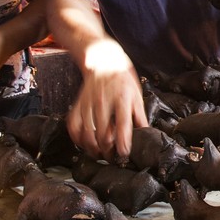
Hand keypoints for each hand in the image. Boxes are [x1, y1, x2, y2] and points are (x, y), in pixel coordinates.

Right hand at [66, 40, 148, 159]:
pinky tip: (85, 144)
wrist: (104, 62)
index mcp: (122, 98)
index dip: (123, 142)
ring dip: (92, 148)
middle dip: (107, 150)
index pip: (122, 123)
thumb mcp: (136, 95)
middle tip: (112, 157)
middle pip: (102, 133)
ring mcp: (88, 103)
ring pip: (87, 133)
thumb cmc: (122, 80)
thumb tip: (146, 135)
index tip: (124, 153)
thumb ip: (140, 116)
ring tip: (100, 154)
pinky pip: (73, 126)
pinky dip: (77, 139)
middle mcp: (103, 101)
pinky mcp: (78, 104)